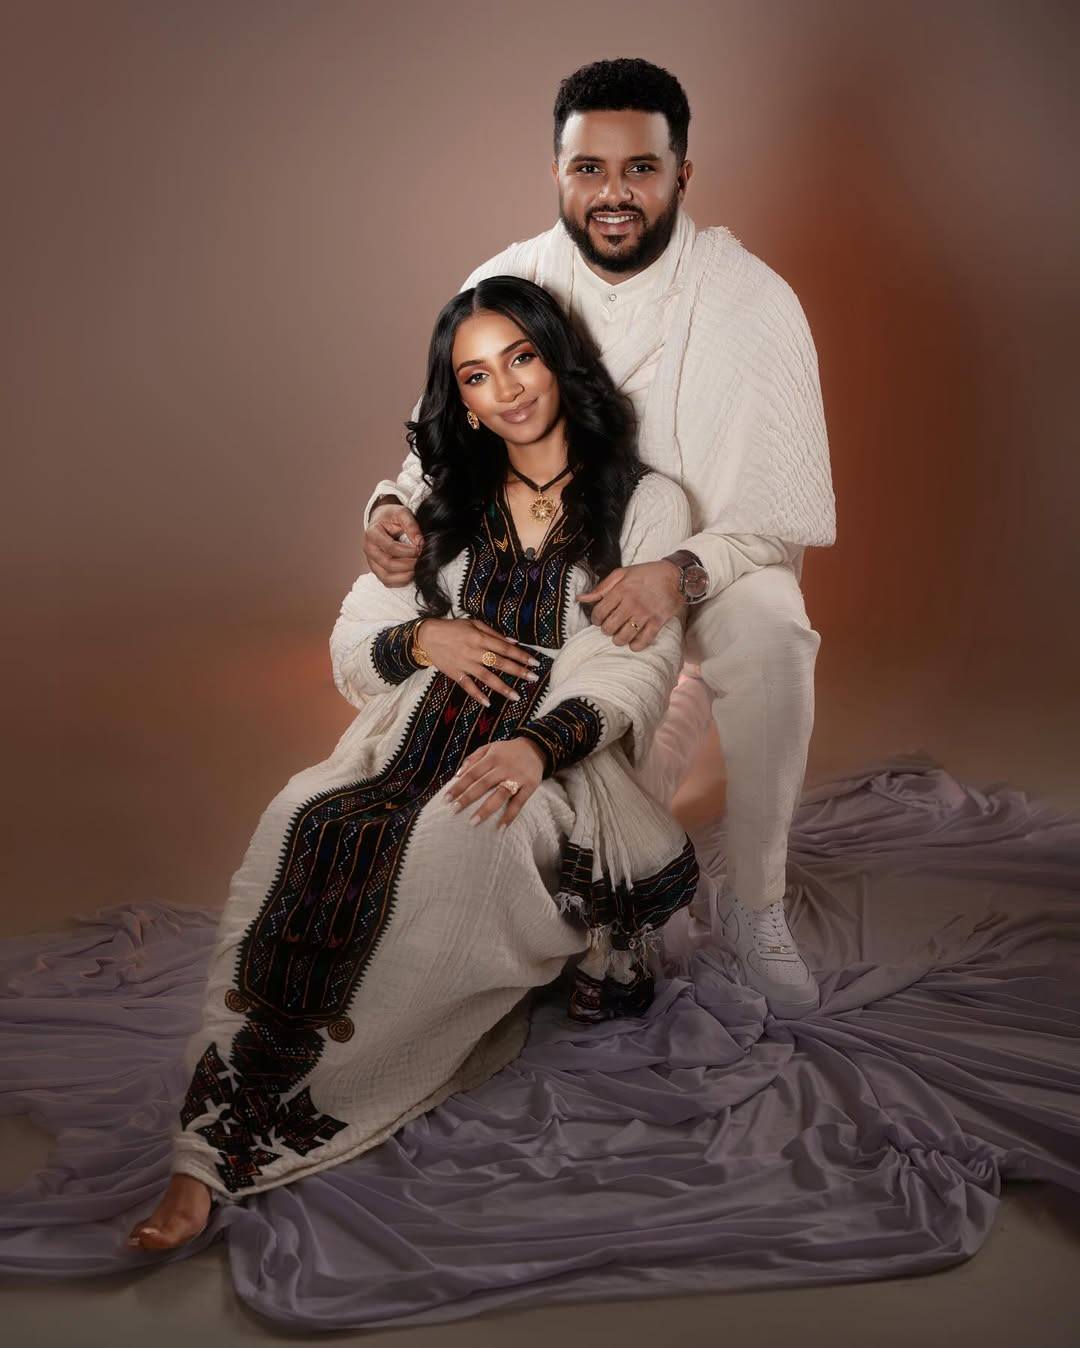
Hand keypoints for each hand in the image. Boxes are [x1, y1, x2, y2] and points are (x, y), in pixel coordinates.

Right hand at [365, 502, 422, 585]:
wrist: (382, 521)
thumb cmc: (391, 516)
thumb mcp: (401, 513)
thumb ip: (411, 525)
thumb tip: (420, 542)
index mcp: (372, 533)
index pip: (390, 547)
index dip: (408, 551)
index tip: (420, 548)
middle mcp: (369, 549)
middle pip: (388, 564)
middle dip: (408, 564)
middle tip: (421, 559)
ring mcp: (371, 561)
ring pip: (386, 576)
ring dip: (405, 575)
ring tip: (417, 567)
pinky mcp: (376, 569)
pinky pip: (387, 581)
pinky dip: (401, 581)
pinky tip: (411, 573)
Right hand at [417, 617, 541, 705]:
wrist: (427, 636)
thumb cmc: (453, 628)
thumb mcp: (474, 624)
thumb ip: (494, 633)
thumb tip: (513, 642)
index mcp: (480, 638)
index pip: (505, 648)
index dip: (521, 655)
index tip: (535, 662)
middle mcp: (475, 652)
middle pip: (500, 663)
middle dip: (518, 671)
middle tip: (534, 678)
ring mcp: (465, 664)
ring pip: (487, 677)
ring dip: (502, 687)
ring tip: (516, 696)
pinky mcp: (455, 674)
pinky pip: (467, 686)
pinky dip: (477, 694)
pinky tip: (488, 703)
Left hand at [443, 738, 545, 829]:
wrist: (536, 748)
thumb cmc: (507, 751)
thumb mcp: (489, 748)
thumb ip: (472, 759)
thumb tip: (456, 775)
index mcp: (492, 758)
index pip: (472, 773)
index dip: (458, 786)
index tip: (446, 799)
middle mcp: (504, 767)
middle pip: (483, 784)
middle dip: (467, 798)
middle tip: (454, 811)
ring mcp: (518, 777)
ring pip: (500, 794)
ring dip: (486, 809)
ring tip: (473, 822)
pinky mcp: (530, 786)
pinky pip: (519, 803)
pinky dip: (510, 815)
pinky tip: (501, 827)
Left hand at [576, 560, 683, 648]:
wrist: (675, 575)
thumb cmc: (647, 573)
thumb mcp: (622, 573)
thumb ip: (601, 587)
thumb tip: (581, 598)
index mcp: (620, 591)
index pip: (599, 612)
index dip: (596, 619)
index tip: (599, 619)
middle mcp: (631, 604)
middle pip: (609, 627)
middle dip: (606, 630)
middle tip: (610, 627)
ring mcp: (645, 614)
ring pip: (623, 637)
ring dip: (618, 639)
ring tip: (620, 635)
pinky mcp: (657, 622)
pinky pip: (643, 641)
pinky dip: (636, 646)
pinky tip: (633, 642)